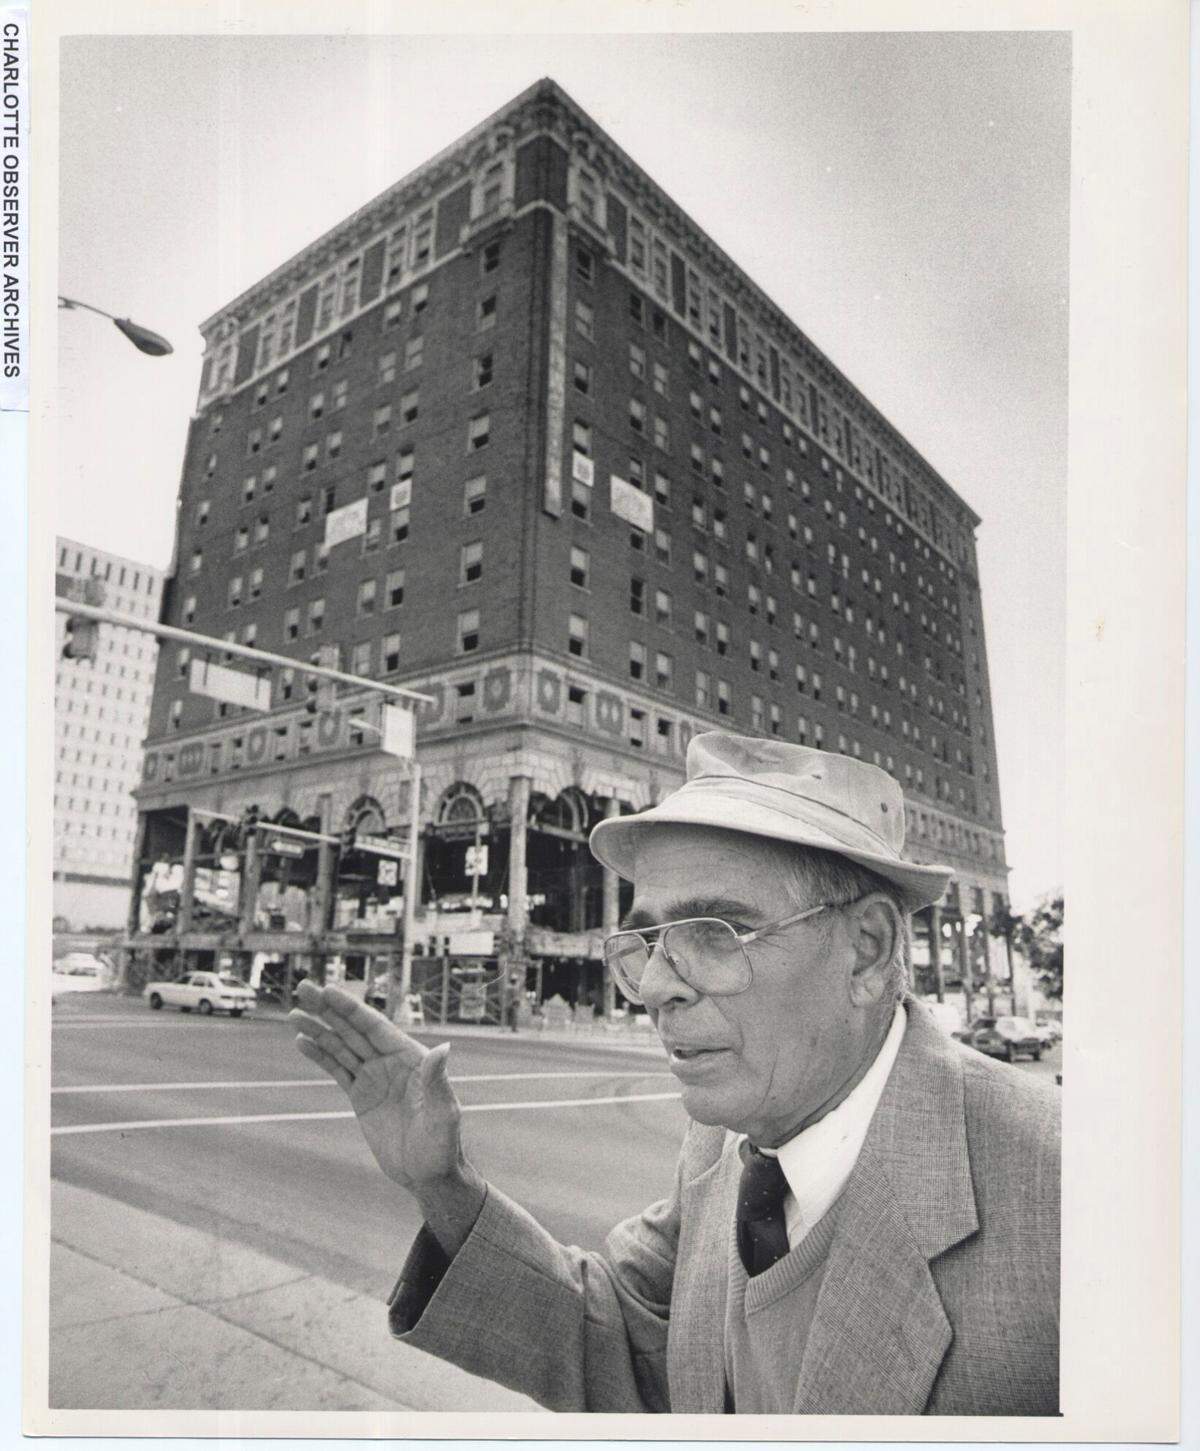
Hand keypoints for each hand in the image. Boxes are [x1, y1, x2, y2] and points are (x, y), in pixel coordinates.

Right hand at [289, 981, 464, 1192]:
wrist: (429, 1175)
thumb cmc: (442, 1146)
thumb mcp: (443, 1114)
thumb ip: (438, 1081)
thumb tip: (443, 1048)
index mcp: (411, 1058)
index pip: (376, 1027)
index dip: (351, 1009)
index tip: (328, 992)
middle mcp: (391, 1062)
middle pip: (354, 1030)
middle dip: (328, 1010)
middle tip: (302, 989)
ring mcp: (375, 1078)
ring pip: (341, 1047)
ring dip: (318, 1029)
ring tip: (293, 1013)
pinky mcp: (362, 1096)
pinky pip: (338, 1070)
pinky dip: (320, 1055)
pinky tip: (303, 1041)